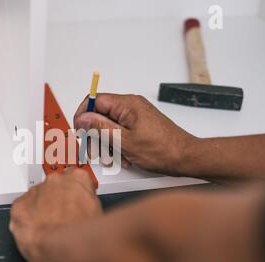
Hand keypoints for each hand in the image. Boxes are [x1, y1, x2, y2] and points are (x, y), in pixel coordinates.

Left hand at [9, 169, 102, 261]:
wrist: (66, 248)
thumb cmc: (85, 234)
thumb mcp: (99, 214)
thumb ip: (88, 204)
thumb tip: (85, 211)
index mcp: (77, 178)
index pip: (74, 179)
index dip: (74, 195)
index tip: (75, 204)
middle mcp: (55, 181)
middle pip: (54, 188)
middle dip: (56, 203)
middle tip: (62, 220)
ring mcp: (36, 192)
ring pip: (36, 199)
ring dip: (41, 212)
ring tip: (49, 231)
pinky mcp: (19, 206)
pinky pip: (21, 211)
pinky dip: (26, 221)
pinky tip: (36, 232)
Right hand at [74, 94, 195, 174]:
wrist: (185, 157)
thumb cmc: (162, 150)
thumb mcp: (124, 141)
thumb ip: (101, 127)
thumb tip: (84, 118)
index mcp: (127, 104)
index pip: (95, 100)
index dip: (83, 115)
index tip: (79, 130)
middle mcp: (131, 106)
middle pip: (100, 114)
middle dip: (95, 134)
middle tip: (93, 150)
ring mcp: (135, 115)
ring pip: (109, 125)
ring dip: (106, 143)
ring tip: (112, 157)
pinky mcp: (139, 125)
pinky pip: (120, 131)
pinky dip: (117, 144)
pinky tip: (124, 156)